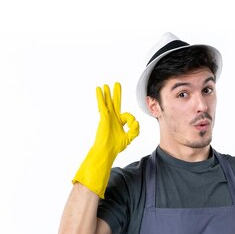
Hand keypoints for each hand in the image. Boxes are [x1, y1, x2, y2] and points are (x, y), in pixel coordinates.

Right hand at [72, 82, 139, 197]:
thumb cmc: (116, 146)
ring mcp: (107, 116)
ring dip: (106, 93)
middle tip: (117, 84)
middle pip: (115, 102)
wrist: (107, 150)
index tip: (132, 125)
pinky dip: (100, 96)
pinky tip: (98, 90)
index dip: (131, 119)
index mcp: (119, 122)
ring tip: (105, 85)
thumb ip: (135, 130)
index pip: (128, 115)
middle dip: (116, 93)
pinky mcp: (103, 116)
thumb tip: (136, 121)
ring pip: (108, 102)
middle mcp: (113, 118)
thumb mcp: (129, 137)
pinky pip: (102, 104)